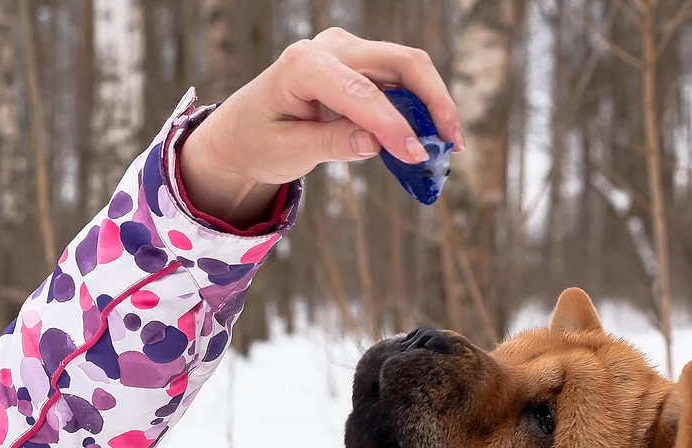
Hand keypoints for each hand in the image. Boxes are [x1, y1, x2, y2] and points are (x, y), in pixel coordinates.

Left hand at [179, 27, 462, 228]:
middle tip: (451, 144)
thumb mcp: (287, 152)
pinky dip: (416, 105)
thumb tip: (376, 142)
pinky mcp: (357, 63)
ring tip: (446, 144)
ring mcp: (345, 50)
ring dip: (431, 103)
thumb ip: (331, 144)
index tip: (416, 155)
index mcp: (302, 65)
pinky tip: (426, 136)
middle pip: (400, 62)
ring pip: (406, 66)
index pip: (360, 91)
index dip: (393, 124)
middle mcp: (327, 47)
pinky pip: (397, 78)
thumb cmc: (257, 142)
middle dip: (432, 102)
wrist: (240, 132)